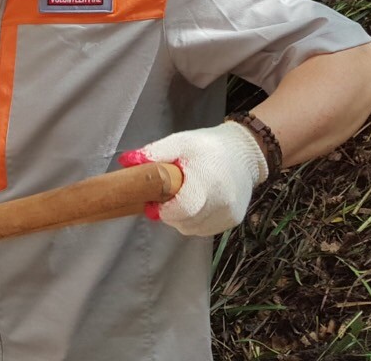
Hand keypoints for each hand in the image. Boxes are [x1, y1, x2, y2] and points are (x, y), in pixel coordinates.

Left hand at [119, 120, 267, 236]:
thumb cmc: (207, 146)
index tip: (153, 202)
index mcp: (207, 182)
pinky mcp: (234, 220)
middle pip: (186, 222)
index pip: (183, 209)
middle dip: (170, 213)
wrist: (244, 152)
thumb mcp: (179, 142)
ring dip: (182, 218)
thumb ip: (154, 153)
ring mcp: (229, 214)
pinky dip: (195, 220)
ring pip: (194, 228)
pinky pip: (206, 228)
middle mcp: (222, 202)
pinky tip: (195, 203)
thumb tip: (126, 161)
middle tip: (165, 197)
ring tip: (181, 197)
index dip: (164, 210)